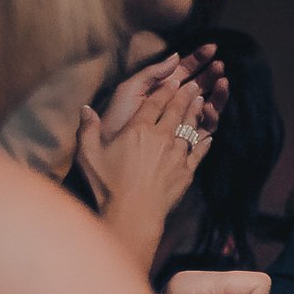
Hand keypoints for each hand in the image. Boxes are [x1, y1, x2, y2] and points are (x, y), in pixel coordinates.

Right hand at [77, 72, 210, 221]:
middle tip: (194, 83)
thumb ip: (87, 129)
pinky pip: (199, 152)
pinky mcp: (186, 172)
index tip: (172, 79)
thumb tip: (85, 108)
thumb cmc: (107, 185)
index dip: (164, 89)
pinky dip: (204, 142)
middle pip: (176, 110)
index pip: (154, 103)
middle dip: (185, 95)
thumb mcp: (88, 155)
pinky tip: (209, 137)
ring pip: (191, 127)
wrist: (132, 214)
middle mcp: (161, 138)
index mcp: (137, 130)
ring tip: (202, 100)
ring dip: (196, 112)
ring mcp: (177, 155)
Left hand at [104, 44, 226, 136]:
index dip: (198, 59)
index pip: (184, 71)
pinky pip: (206, 127)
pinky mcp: (189, 140)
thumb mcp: (129, 90)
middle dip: (211, 74)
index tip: (212, 48)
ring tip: (222, 82)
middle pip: (200, 86)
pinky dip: (211, 116)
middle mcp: (174, 105)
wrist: (112, 151)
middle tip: (220, 65)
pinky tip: (209, 106)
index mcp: (161, 90)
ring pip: (207, 105)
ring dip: (216, 93)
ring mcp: (183, 122)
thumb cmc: (116, 121)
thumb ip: (151, 73)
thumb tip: (176, 57)